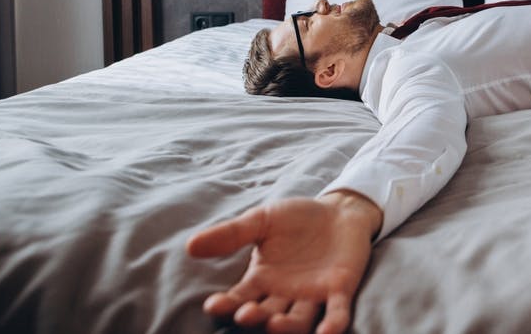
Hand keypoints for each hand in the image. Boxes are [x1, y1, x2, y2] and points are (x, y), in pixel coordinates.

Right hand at [186, 191, 382, 333]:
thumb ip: (231, 234)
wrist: (339, 210)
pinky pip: (336, 313)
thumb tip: (190, 246)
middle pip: (266, 314)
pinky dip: (333, 324)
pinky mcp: (340, 290)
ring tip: (274, 324)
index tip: (213, 305)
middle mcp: (284, 294)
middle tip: (245, 314)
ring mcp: (313, 295)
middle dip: (255, 318)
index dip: (226, 305)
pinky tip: (327, 332)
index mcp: (261, 280)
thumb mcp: (262, 220)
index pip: (238, 299)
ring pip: (297, 321)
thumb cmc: (297, 218)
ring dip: (286, 327)